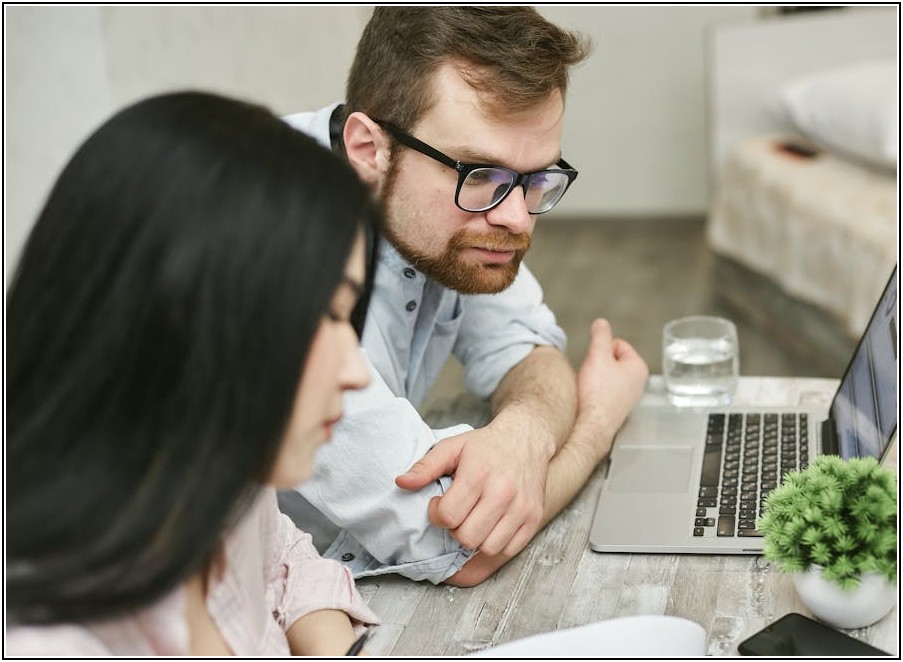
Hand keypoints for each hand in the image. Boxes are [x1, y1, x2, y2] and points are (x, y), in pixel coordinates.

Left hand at [394, 422, 548, 556]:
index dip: (437, 515)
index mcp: (478, 474)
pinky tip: (488, 527)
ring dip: (475, 540)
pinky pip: (509, 550)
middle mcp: (502, 493)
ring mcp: (521, 508)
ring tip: (473, 520)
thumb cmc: (485, 445)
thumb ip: (425, 467)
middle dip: (455, 530)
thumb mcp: (452, 447)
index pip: (448, 516)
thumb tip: (401, 483)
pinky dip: (495, 545)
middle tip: (457, 513)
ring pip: (488, 548)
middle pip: (467, 537)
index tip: (440, 504)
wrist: (525, 438)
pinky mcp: (534, 518)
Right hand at [573, 318, 647, 458]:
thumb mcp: (598, 355)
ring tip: (590, 388)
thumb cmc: (597, 394)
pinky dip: (594, 391)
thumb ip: (600, 335)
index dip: (601, 349)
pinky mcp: (615, 408)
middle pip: (612, 359)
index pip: (617, 343)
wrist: (591, 426)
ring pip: (606, 376)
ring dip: (595, 378)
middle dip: (598, 363)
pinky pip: (602, 391)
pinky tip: (590, 398)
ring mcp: (627, 397)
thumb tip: (601, 323)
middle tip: (591, 375)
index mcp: (638, 367)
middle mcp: (637, 383)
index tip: (595, 362)